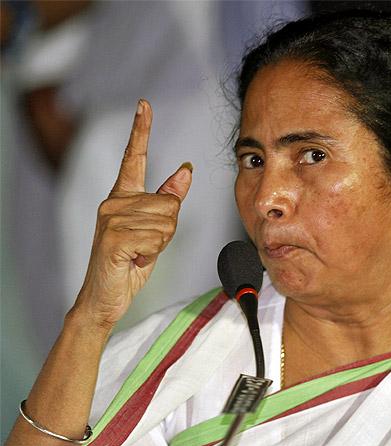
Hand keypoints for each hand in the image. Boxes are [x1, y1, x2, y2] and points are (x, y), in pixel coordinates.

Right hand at [72, 100, 191, 329]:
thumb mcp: (154, 229)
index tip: (144, 105)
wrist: (106, 296)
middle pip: (169, 204)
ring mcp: (111, 219)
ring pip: (167, 222)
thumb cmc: (130, 261)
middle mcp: (114, 203)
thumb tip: (186, 170)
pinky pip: (157, 239)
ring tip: (138, 253)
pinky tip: (133, 260)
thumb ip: (167, 199)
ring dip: (160, 244)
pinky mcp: (114, 237)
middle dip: (167, 231)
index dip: (141, 130)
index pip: (134, 158)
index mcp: (122, 197)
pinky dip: (152, 255)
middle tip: (145, 246)